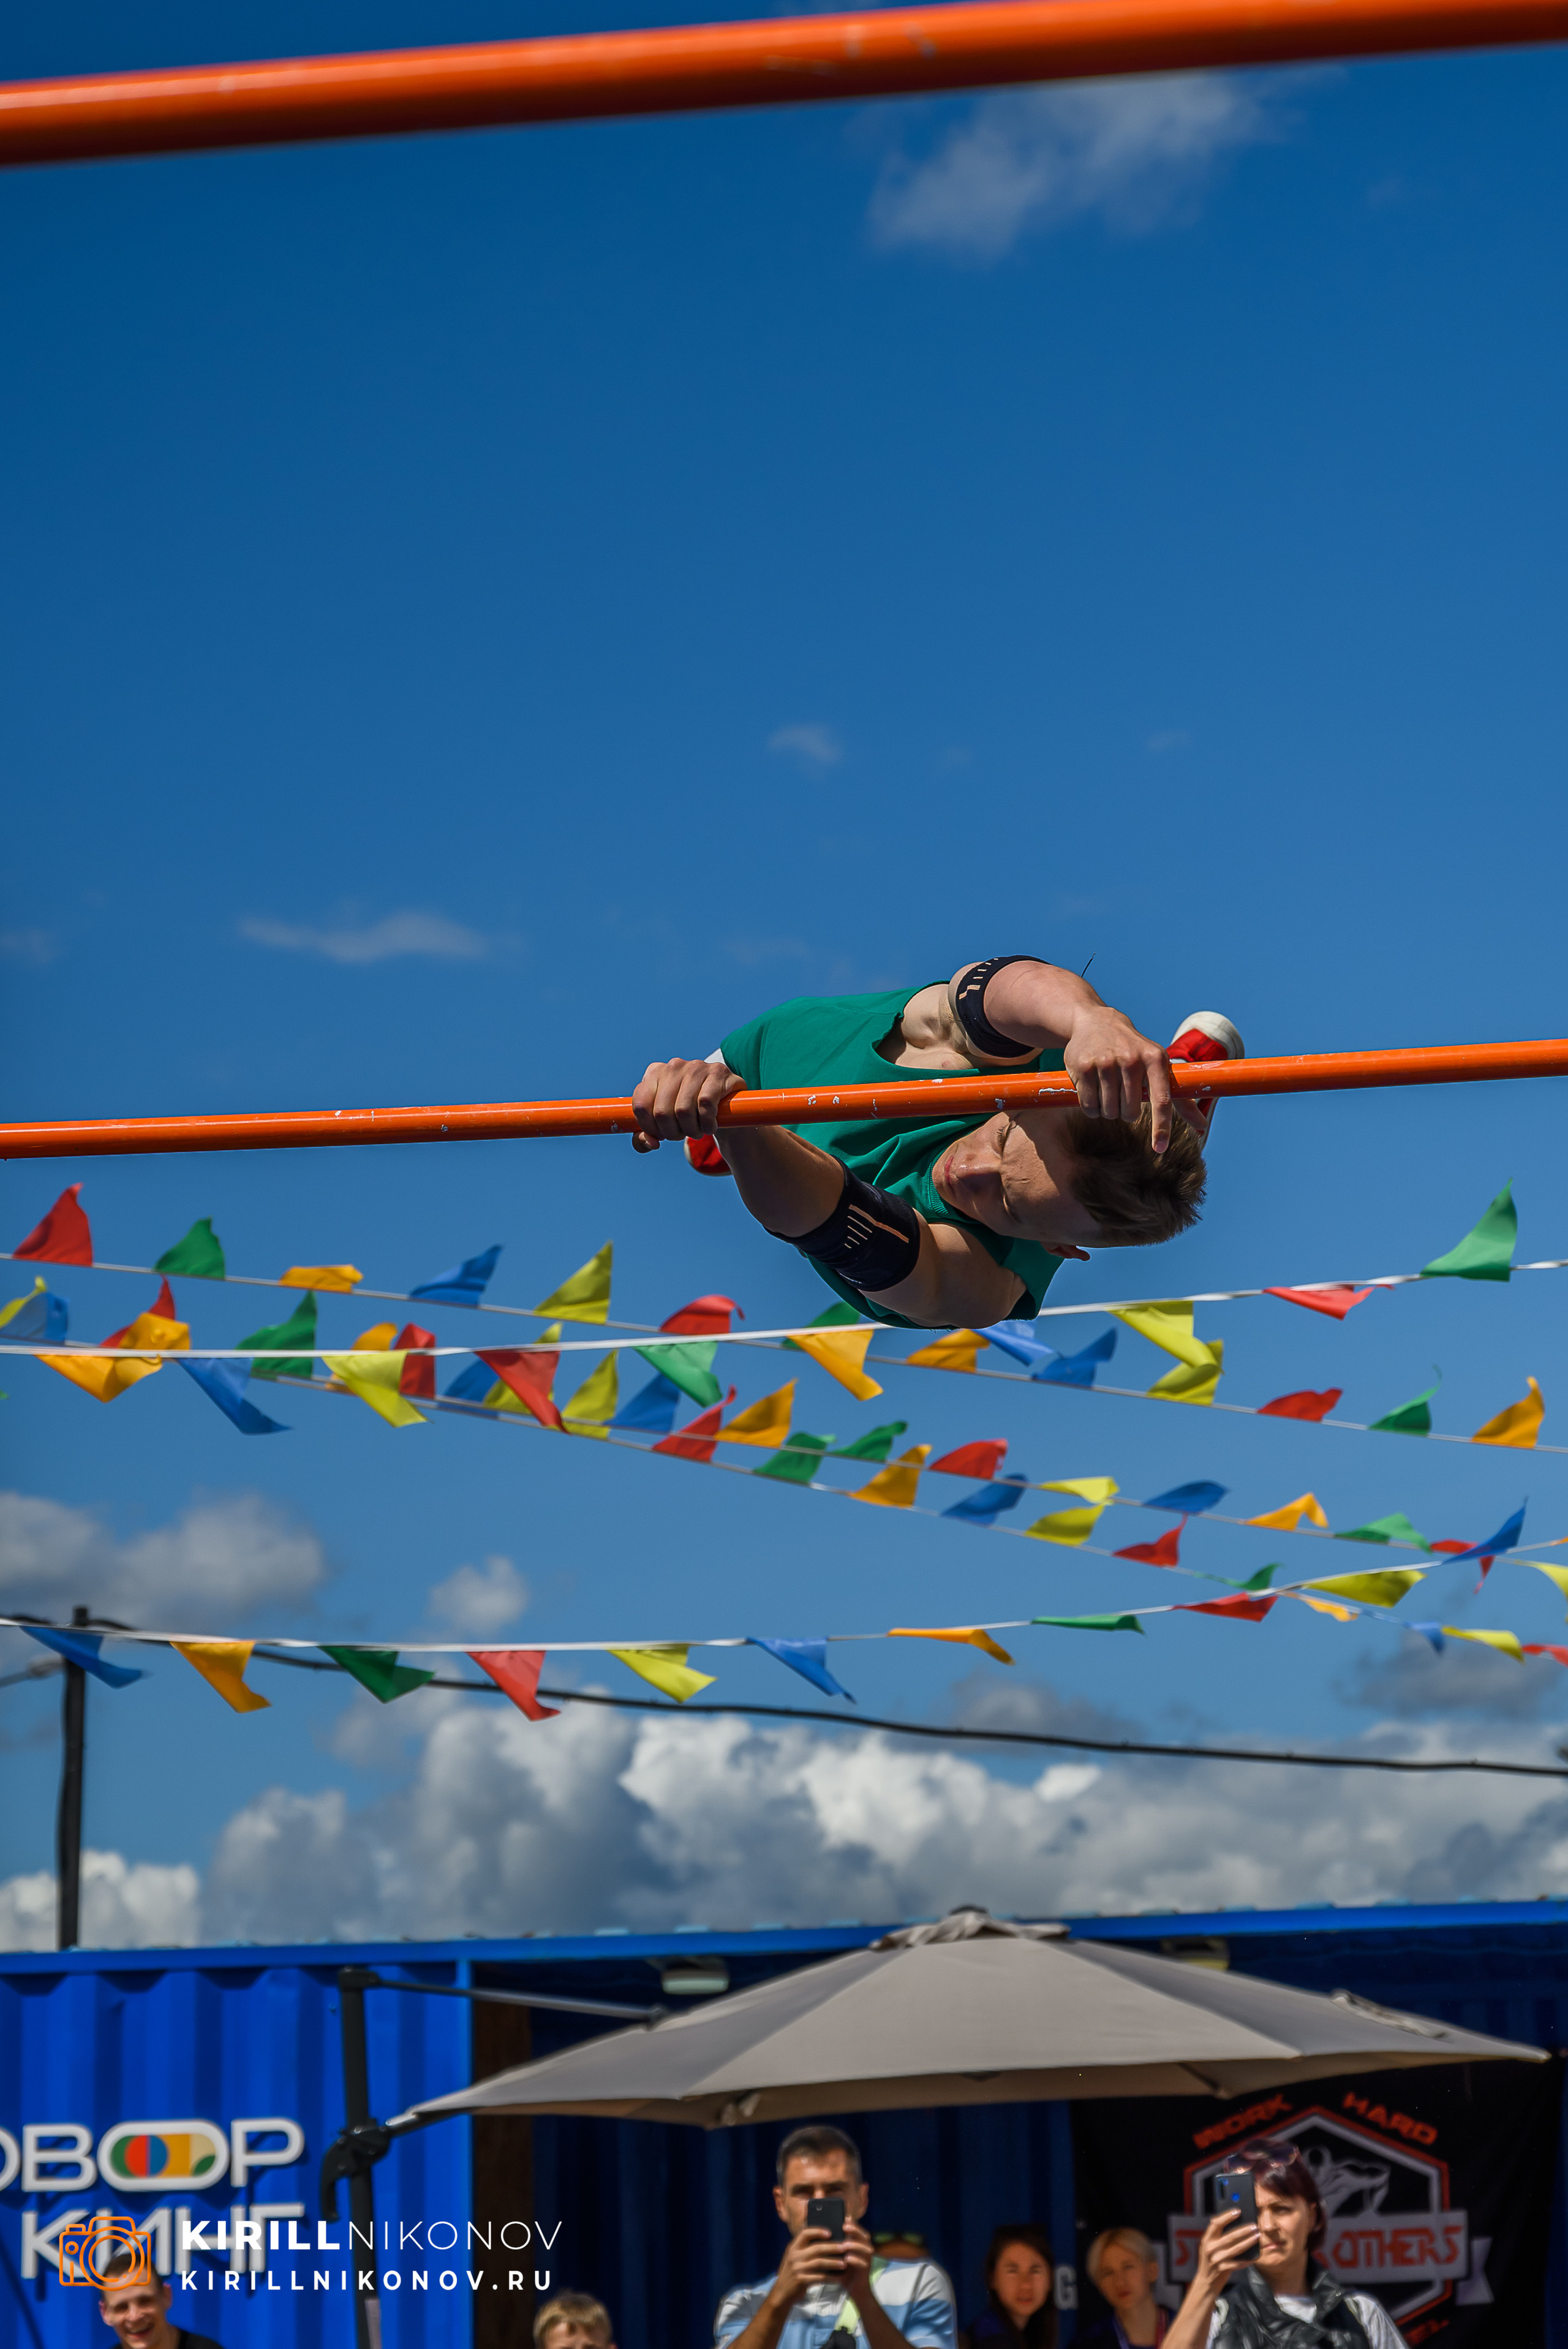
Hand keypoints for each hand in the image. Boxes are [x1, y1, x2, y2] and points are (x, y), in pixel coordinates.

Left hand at [630, 1058, 744, 1151]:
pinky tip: (710, 1126)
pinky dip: (707, 1123)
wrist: (725, 1105)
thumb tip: (651, 1142)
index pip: (641, 1105)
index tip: (661, 1135)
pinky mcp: (718, 1072)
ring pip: (683, 1110)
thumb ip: (645, 1136)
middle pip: (662, 1112)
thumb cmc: (689, 1114)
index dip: (649, 1128)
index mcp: (654, 1073)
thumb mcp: (663, 1124)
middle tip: (682, 1134)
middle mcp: (673, 1066)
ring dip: (691, 1130)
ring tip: (697, 1131)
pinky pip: (705, 1104)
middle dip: (672, 1132)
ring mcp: (696, 1066)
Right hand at [771, 2226, 851, 2307]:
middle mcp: (795, 2256)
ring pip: (819, 2263)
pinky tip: (838, 2278)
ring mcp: (798, 2269)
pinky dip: (831, 2277)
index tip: (830, 2232)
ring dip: (834, 2263)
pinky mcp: (802, 2281)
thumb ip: (805, 2249)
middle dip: (832, 2247)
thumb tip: (826, 2240)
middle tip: (844, 2247)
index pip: (805, 2233)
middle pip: (816, 2248)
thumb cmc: (793, 2272)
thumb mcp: (795, 2258)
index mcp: (793, 2247)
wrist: (782, 2292)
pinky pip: (820, 2278)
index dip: (817, 2231)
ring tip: (844, 2263)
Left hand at [838, 2219, 877, 2309]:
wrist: (855, 2290)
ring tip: (845, 2244)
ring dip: (855, 2245)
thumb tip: (822, 2232)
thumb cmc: (845, 2271)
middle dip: (855, 2230)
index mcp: (859, 2245)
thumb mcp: (840, 2256)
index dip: (853, 2223)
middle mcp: (865, 2250)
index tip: (844, 2217)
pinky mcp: (866, 2271)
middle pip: (864, 2236)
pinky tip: (847, 2259)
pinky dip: (855, 2260)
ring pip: (865, 2249)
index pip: (858, 2230)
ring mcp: (867, 2260)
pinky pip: (863, 2264)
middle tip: (845, 2226)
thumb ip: (836, 2245)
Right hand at [1062, 1009, 1177, 1153]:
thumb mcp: (1159, 1065)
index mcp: (1155, 1059)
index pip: (1162, 1100)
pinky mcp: (1083, 1066)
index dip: (1161, 1126)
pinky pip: (1089, 1107)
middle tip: (1123, 1094)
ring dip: (1107, 1110)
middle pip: (1130, 1113)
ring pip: (1108, 1112)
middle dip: (1126, 1112)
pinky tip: (1092, 1089)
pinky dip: (1091, 1107)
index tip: (1160, 1148)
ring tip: (1107, 1088)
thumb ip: (1180, 1098)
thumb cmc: (1134, 1050)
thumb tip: (1202, 1126)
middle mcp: (1131, 1059)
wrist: (1097, 1022)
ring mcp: (1106, 1062)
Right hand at [1190, 2210, 1260, 2294]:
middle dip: (1244, 2230)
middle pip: (1230, 2236)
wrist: (1205, 2283)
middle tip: (1254, 2225)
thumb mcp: (1209, 2247)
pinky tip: (1255, 2257)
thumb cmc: (1210, 2262)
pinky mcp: (1223, 2269)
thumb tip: (1236, 2225)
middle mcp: (1210, 2248)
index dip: (1227, 2216)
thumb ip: (1218, 2237)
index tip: (1237, 2211)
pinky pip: (1238, 2263)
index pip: (1216, 2223)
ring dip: (1248, 2242)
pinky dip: (1247, 2260)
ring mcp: (1216, 2259)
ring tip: (1257, 2236)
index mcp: (1206, 2239)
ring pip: (1236, 2249)